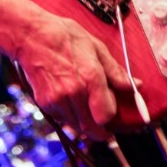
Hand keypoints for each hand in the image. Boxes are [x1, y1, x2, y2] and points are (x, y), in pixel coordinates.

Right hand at [9, 10, 134, 139]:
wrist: (31, 35)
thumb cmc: (64, 36)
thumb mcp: (96, 47)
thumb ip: (116, 71)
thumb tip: (134, 86)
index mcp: (91, 77)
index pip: (106, 115)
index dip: (111, 115)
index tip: (111, 111)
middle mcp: (74, 92)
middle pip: (91, 129)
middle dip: (100, 130)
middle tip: (104, 125)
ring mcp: (57, 99)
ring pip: (76, 126)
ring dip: (84, 122)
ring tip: (84, 106)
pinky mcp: (45, 102)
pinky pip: (62, 118)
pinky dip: (68, 115)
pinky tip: (68, 98)